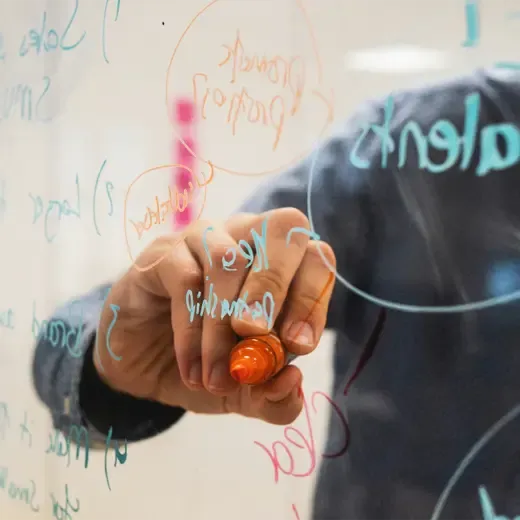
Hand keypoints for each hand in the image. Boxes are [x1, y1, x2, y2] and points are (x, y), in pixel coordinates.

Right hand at [94, 208, 335, 424]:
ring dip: (225, 326)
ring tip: (218, 378)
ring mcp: (205, 239)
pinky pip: (185, 279)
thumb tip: (293, 382)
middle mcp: (248, 238)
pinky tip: (191, 369)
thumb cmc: (206, 364)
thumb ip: (274, 395)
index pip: (317, 257)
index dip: (313, 298)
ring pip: (230, 261)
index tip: (298, 347)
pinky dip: (192, 331)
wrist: (143, 366)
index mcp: (281, 264)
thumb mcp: (245, 392)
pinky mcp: (164, 253)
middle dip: (275, 289)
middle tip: (257, 338)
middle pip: (282, 228)